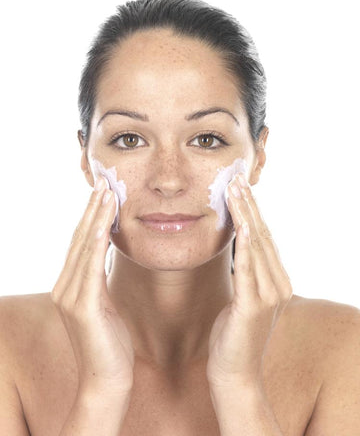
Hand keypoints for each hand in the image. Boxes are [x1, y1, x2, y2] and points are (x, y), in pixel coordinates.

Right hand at [51, 176, 134, 396]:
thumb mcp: (105, 303)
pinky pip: (91, 266)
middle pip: (80, 238)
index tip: (104, 192)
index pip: (82, 242)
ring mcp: (70, 296)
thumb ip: (100, 280)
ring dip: (96, 216)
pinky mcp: (82, 306)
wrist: (108, 378)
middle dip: (93, 208)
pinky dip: (97, 241)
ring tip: (106, 191)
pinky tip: (104, 221)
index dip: (92, 216)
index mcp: (72, 285)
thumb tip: (107, 258)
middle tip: (104, 180)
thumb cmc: (111, 342)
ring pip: (85, 246)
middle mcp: (66, 286)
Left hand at [206, 173, 292, 389]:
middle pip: (261, 235)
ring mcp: (268, 296)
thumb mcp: (243, 297)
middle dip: (248, 204)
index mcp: (276, 281)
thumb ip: (247, 273)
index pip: (262, 238)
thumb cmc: (233, 334)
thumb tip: (238, 248)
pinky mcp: (253, 307)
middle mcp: (278, 284)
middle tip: (235, 177)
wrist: (233, 373)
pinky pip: (248, 269)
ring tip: (235, 189)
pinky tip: (241, 224)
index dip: (251, 210)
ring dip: (245, 214)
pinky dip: (245, 244)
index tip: (239, 186)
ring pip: (256, 246)